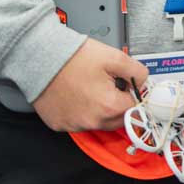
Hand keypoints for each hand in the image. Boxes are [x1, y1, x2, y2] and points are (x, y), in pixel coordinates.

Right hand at [32, 37, 149, 131]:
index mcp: (109, 107)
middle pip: (117, 119)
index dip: (132, 93)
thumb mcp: (115, 57)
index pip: (135, 107)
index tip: (125, 84)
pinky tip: (75, 94)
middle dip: (118, 103)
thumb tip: (142, 83)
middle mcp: (92, 122)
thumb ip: (137, 72)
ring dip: (99, 109)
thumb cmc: (75, 57)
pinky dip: (81, 112)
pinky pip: (78, 122)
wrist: (40, 57)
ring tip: (89, 87)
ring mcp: (74, 126)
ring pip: (98, 122)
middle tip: (108, 84)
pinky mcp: (59, 125)